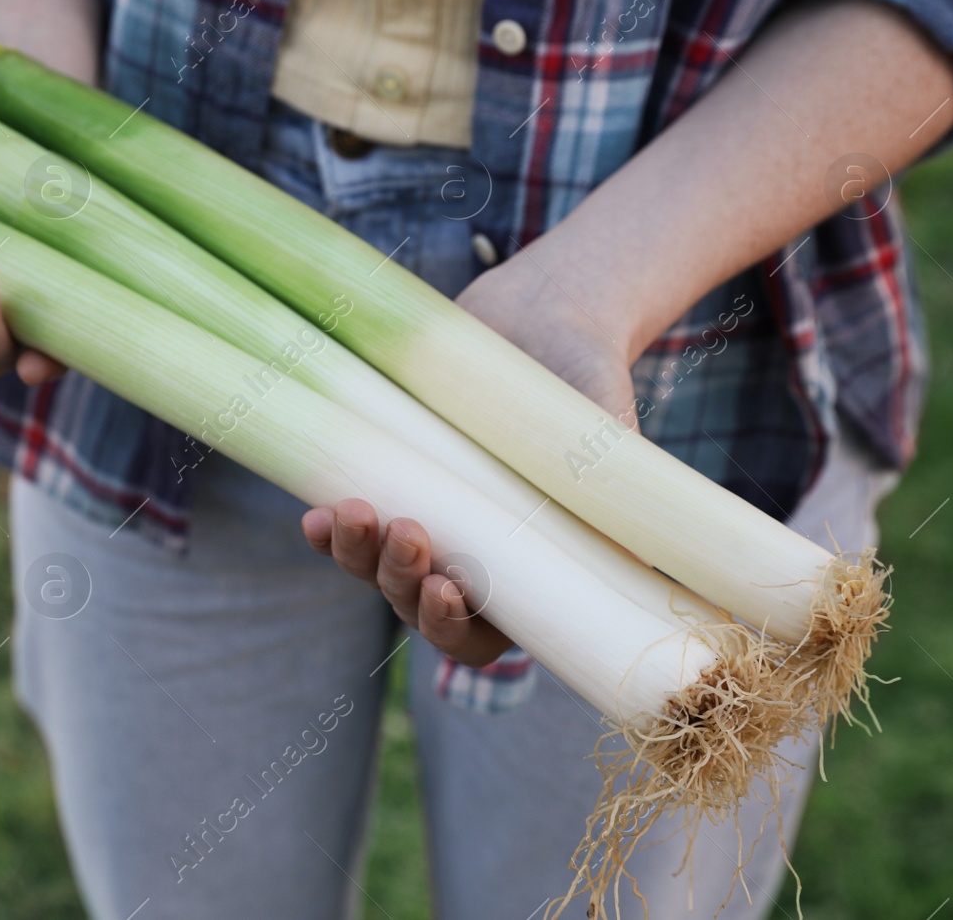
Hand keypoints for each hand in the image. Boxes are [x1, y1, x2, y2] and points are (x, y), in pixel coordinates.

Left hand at [302, 242, 639, 667]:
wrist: (540, 316)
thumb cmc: (585, 381)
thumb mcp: (605, 429)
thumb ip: (612, 490)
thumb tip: (637, 565)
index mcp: (523, 572)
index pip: (481, 638)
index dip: (455, 630)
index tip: (448, 590)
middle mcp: (466, 560)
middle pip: (415, 607)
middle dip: (399, 582)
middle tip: (408, 534)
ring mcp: (422, 524)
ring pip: (372, 571)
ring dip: (355, 555)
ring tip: (354, 512)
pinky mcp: (387, 484)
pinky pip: (345, 527)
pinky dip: (327, 530)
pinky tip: (315, 515)